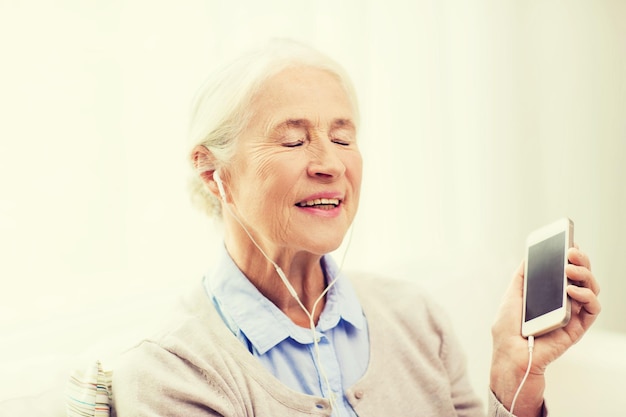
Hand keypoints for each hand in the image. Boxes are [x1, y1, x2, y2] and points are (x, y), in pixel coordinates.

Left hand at [489, 246, 600, 416]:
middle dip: (580, 261)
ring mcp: (571, 314)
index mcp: (547, 293)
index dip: (570, 256)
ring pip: (591, 290)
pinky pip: (592, 309)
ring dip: (585, 275)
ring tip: (570, 269)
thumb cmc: (507, 330)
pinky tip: (573, 290)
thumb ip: (522, 278)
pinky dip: (587, 296)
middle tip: (572, 251)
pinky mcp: (577, 329)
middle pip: (581, 276)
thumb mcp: (511, 296)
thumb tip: (529, 257)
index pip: (565, 271)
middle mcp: (562, 302)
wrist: (510, 356)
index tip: (570, 241)